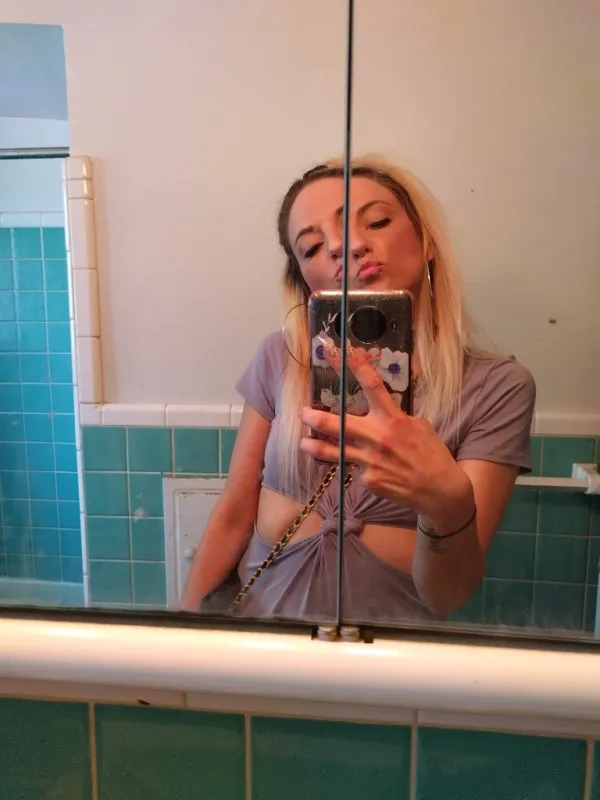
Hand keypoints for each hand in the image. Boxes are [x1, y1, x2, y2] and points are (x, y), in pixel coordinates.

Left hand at [300, 343, 472, 527]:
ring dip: (315, 446)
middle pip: (339, 425)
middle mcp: (379, 438)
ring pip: (335, 452)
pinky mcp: (369, 480)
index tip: (338, 353)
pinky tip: (363, 467)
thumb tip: (380, 408)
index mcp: (394, 419)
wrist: (440, 491)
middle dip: (316, 418)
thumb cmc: (432, 454)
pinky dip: (356, 465)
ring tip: (303, 442)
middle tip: (303, 413)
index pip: (372, 386)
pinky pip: (355, 468)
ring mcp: (371, 461)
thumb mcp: (420, 426)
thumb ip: (396, 416)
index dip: (354, 367)